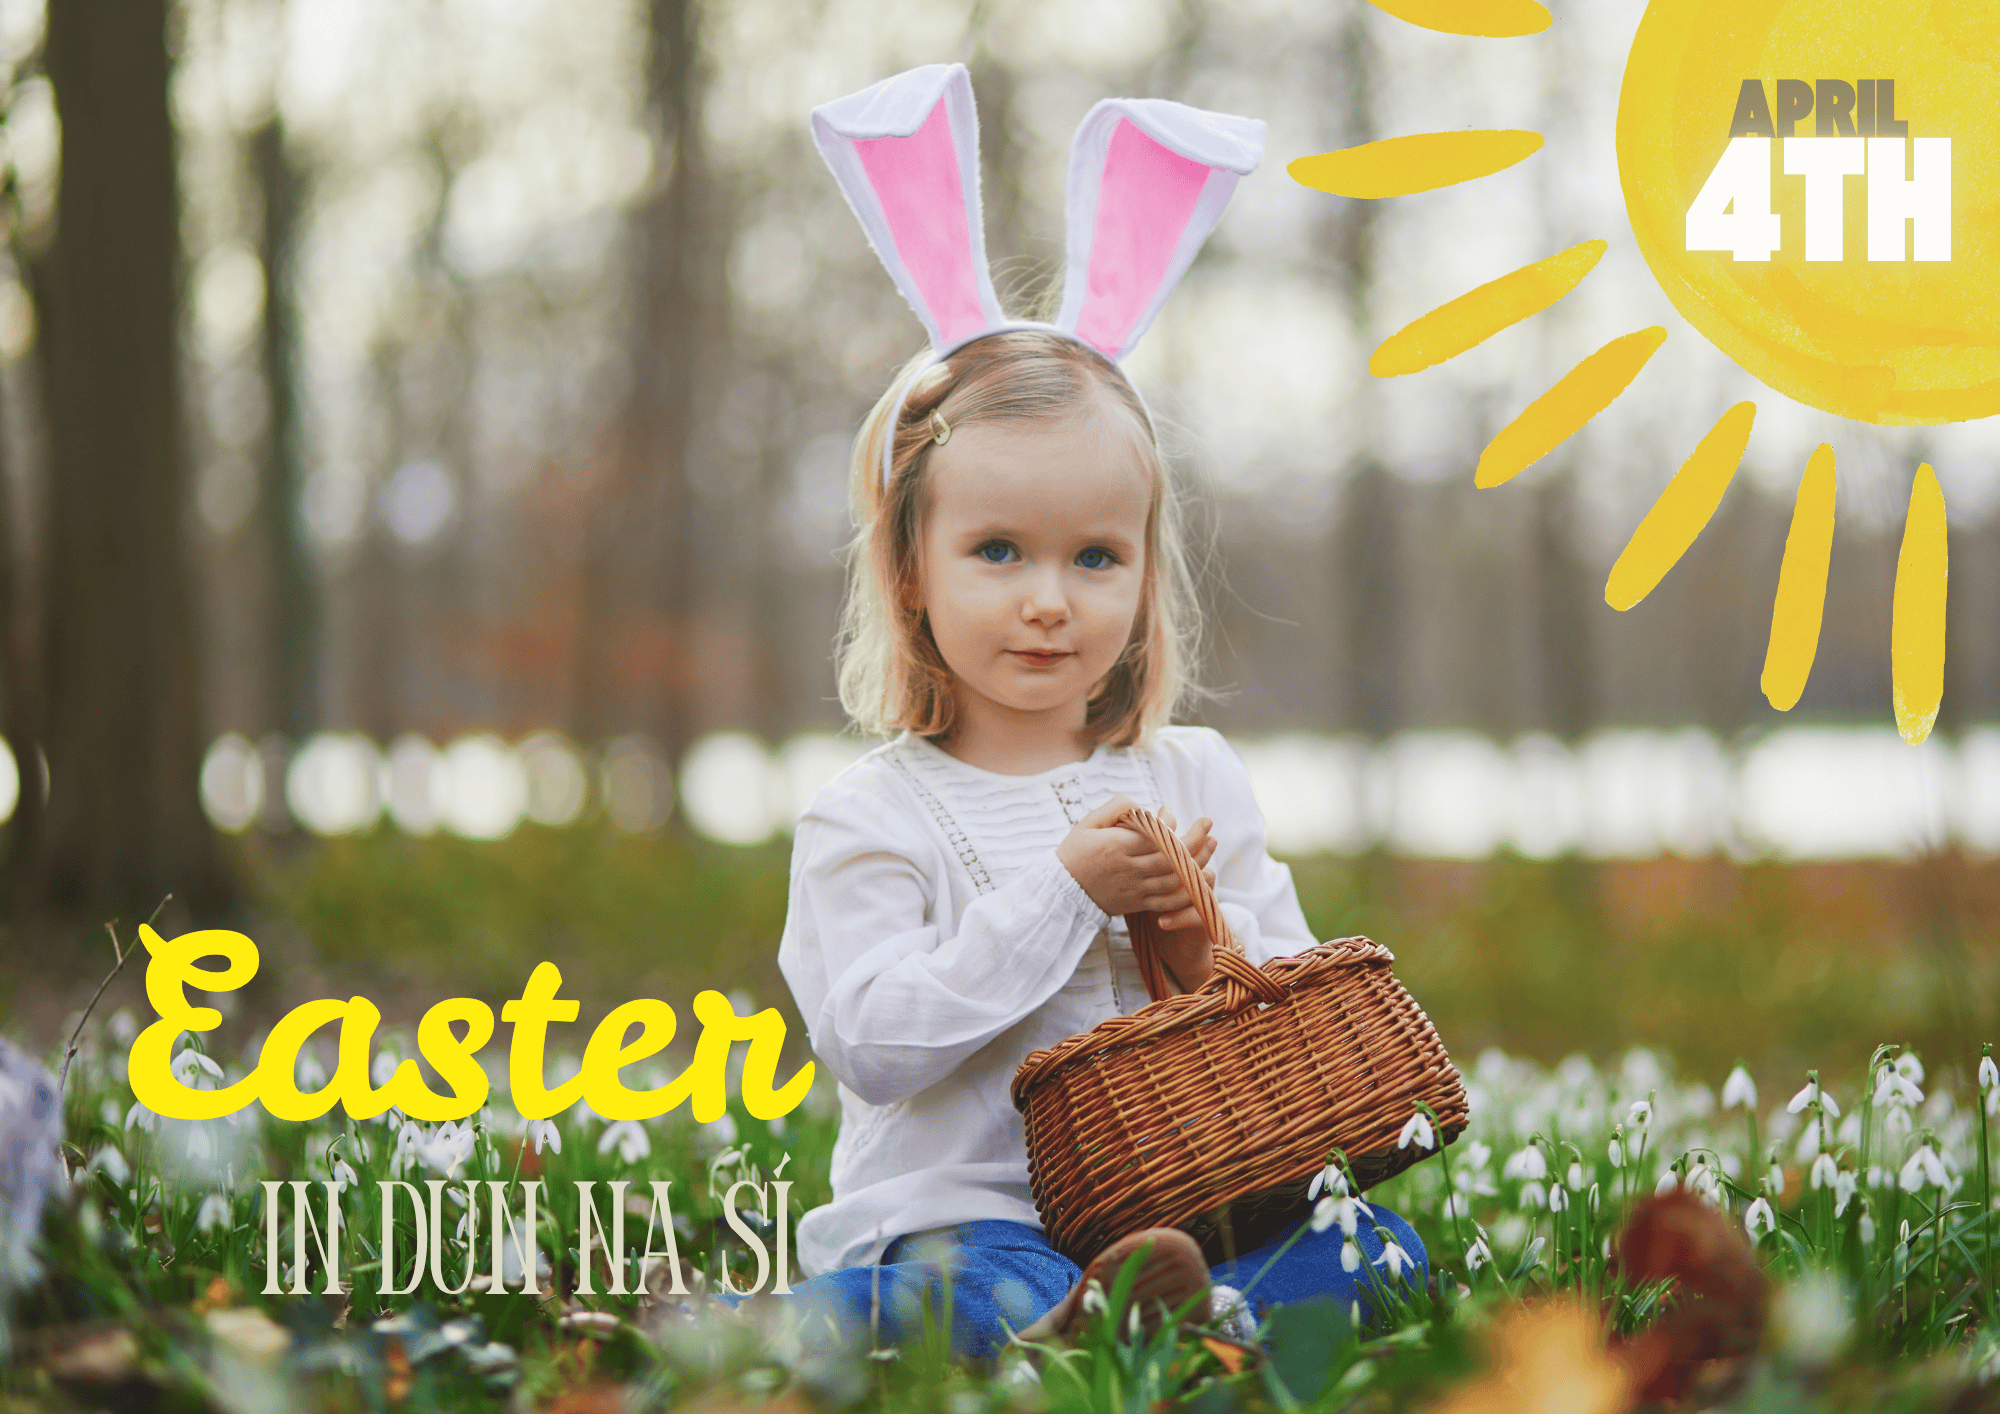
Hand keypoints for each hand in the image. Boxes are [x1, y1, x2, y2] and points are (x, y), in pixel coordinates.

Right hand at [1056, 800, 1218, 990]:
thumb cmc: (1076, 851)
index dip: (1169, 823)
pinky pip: (1170, 901)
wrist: (1062, 891)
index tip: (1170, 811)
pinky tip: (1200, 876)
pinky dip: (1188, 890)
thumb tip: (1145, 806)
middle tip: (1208, 823)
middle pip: (1171, 856)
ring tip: (1211, 844)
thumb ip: (1117, 808)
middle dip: (1195, 838)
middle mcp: (1129, 869)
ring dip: (1198, 861)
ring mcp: (1135, 889)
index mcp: (1116, 847)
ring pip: (1175, 879)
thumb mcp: (1089, 822)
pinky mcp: (1139, 903)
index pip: (1154, 835)